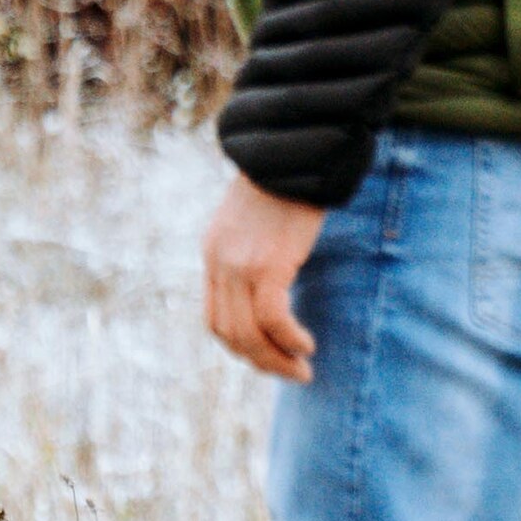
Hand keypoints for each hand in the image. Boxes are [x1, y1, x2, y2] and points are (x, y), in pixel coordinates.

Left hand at [202, 171, 331, 383]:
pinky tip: (306, 345)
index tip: (269, 355)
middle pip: (230, 334)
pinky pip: (273, 318)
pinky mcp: (267, 264)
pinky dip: (289, 339)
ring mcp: (240, 265)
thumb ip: (255, 247)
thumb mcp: (257, 217)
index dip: (240, 346)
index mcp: (214, 253)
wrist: (295, 147)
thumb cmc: (287, 178)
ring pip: (249, 333)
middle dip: (261, 362)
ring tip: (302, 370)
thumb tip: (276, 276)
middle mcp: (220, 263)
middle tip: (292, 373)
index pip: (215, 318)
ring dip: (276, 360)